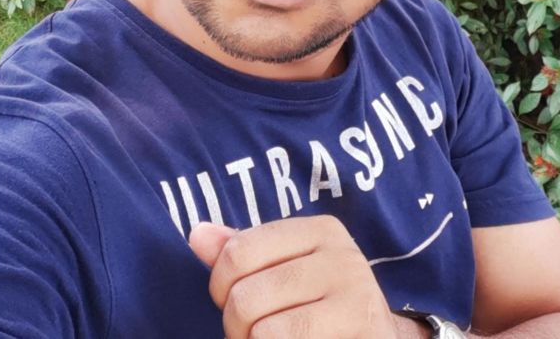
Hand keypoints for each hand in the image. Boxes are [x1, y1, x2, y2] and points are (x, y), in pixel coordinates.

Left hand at [188, 214, 398, 338]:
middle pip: (245, 297)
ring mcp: (356, 302)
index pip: (238, 251)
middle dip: (235, 327)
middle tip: (251, 334)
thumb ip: (242, 252)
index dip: (220, 285)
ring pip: (263, 333)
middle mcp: (344, 260)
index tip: (232, 299)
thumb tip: (196, 233)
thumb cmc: (320, 305)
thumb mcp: (286, 267)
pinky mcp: (362, 336)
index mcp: (322, 231)